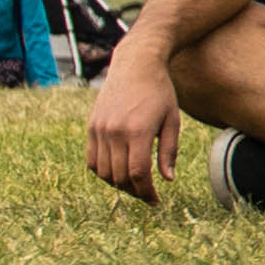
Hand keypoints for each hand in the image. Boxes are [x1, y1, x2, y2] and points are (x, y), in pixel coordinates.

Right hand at [84, 51, 180, 199]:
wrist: (135, 64)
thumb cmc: (160, 92)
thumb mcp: (172, 120)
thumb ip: (169, 151)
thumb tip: (167, 179)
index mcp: (137, 131)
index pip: (137, 174)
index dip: (146, 192)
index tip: (155, 200)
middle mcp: (114, 132)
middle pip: (119, 176)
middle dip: (134, 191)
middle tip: (146, 194)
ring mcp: (100, 129)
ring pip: (103, 172)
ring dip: (118, 184)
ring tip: (134, 184)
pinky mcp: (92, 127)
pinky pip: (92, 160)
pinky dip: (103, 172)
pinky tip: (118, 171)